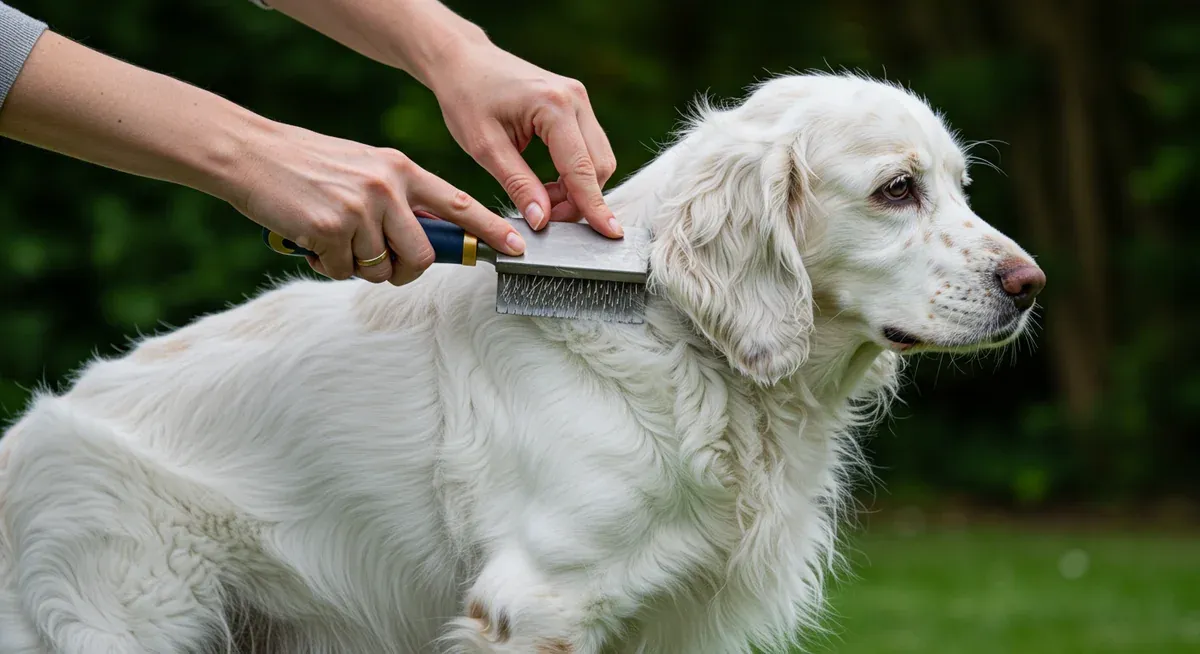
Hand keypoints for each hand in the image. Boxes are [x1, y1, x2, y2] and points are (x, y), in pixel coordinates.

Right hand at [228, 121, 526, 283]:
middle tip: (378, 262)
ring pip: (381, 268)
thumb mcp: (364, 170)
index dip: (489, 229)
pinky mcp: (330, 228)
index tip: (516, 247)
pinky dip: (325, 265)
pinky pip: (343, 271)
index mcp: (401, 168)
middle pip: (422, 255)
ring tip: (333, 239)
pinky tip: (310, 238)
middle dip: (403, 270)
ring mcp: (360, 207)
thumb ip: (398, 200)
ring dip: (358, 266)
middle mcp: (387, 186)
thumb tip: (424, 241)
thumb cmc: (308, 167)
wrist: (250, 154)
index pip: (457, 203)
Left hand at [428, 43, 622, 238]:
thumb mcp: (484, 148)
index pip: (581, 168)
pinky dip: (573, 174)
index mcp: (553, 106)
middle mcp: (575, 99)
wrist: (463, 61)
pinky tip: (547, 184)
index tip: (609, 234)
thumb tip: (542, 220)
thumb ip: (517, 185)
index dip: (593, 205)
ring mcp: (579, 99)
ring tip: (540, 199)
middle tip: (545, 218)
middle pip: (599, 166)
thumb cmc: (466, 98)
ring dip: (577, 189)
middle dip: (579, 200)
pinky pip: (588, 149)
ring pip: (598, 159)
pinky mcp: (576, 104)